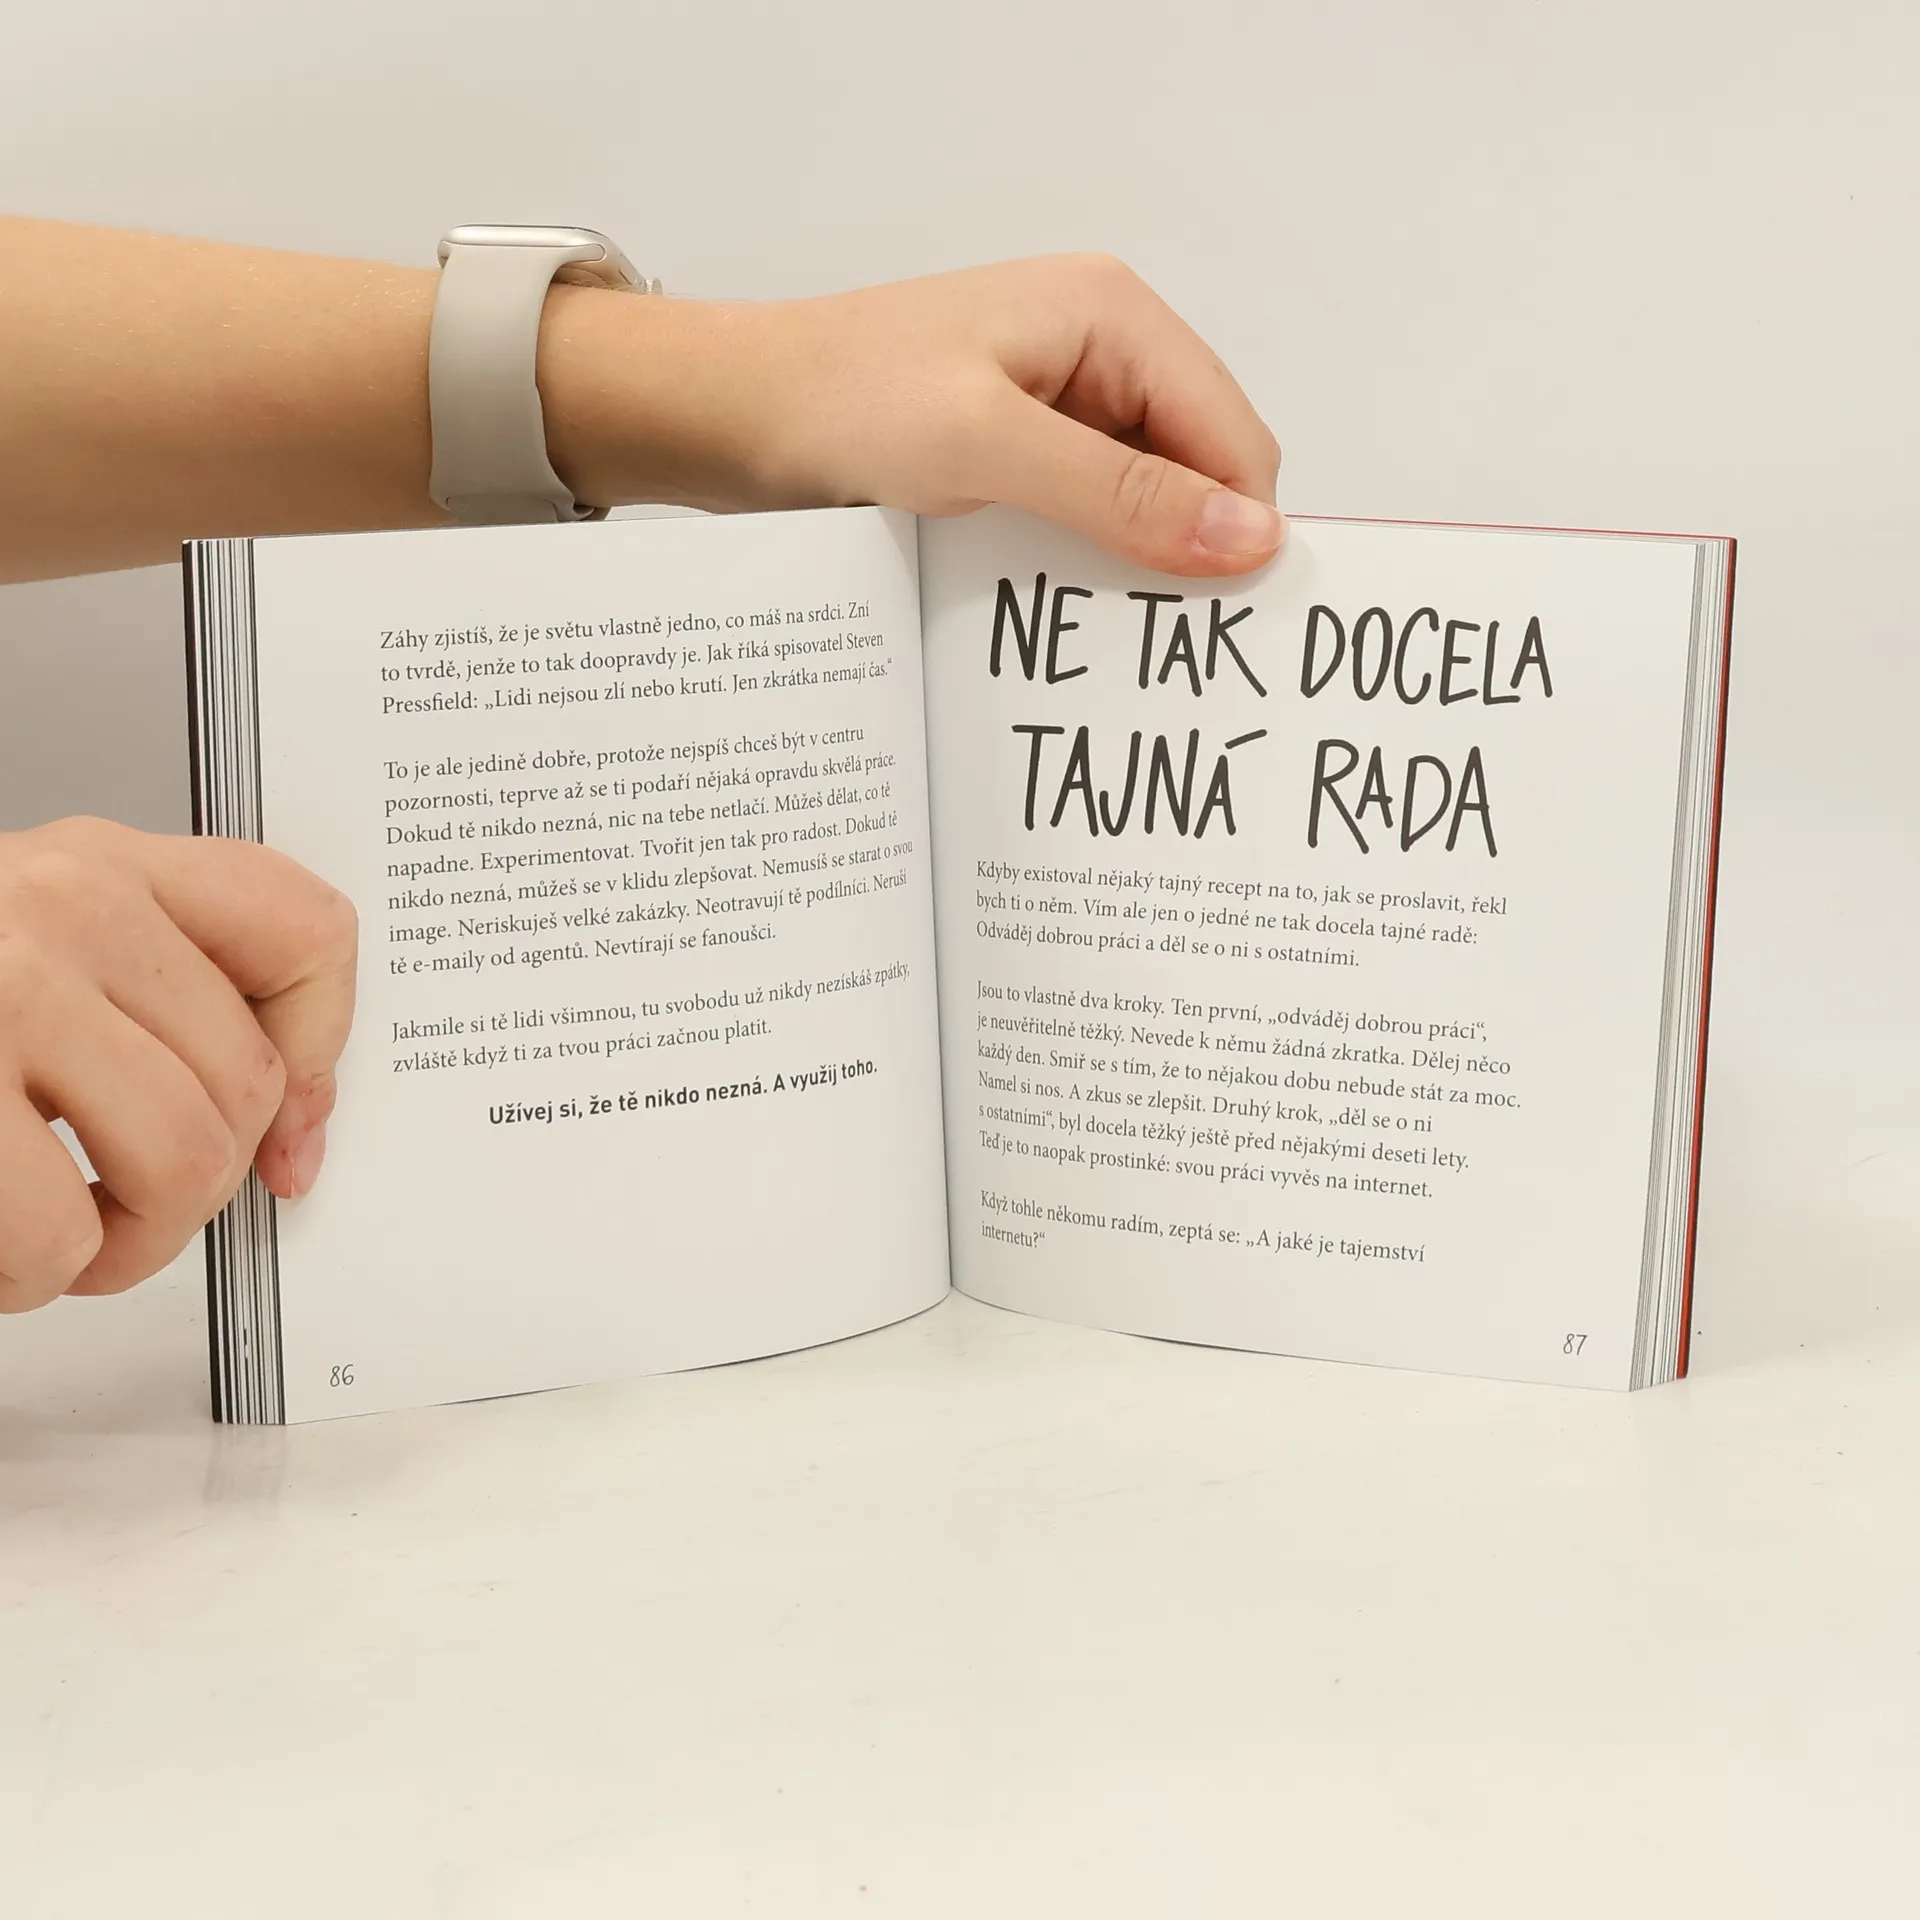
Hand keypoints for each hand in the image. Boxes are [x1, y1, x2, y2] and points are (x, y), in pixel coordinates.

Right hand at [0, 818, 356, 1311]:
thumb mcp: (32, 956)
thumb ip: (154, 1003)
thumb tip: (296, 1128)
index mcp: (95, 865)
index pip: (302, 926)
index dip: (322, 1050)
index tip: (290, 1134)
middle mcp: (60, 904)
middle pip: (249, 1083)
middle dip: (192, 1190)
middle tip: (115, 1211)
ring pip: (181, 1163)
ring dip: (122, 1245)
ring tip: (53, 1239)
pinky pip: (56, 1235)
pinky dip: (28, 1280)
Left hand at [545, 254, 1285, 577]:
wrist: (719, 413)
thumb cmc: (837, 401)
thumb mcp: (988, 445)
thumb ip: (1120, 494)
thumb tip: (1250, 538)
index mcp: (1111, 315)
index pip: (1231, 434)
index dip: (1236, 526)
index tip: (1218, 622)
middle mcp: (1095, 352)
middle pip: (1193, 470)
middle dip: (1183, 550)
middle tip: (1154, 643)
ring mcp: (1052, 404)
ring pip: (1138, 504)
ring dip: (1125, 565)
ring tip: (1098, 636)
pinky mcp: (1011, 453)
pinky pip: (1079, 517)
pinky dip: (1076, 564)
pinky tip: (1051, 611)